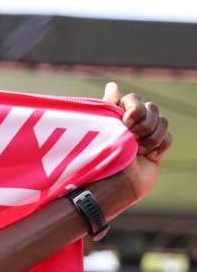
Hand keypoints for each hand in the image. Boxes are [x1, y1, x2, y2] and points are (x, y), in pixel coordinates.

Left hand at [103, 81, 171, 202]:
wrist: (115, 186)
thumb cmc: (102, 159)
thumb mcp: (103, 130)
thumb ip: (109, 107)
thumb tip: (112, 84)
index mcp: (115, 117)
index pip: (132, 98)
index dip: (133, 109)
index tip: (125, 123)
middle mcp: (131, 125)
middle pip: (151, 107)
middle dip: (143, 124)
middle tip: (132, 139)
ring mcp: (145, 136)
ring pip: (162, 121)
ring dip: (152, 137)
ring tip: (138, 152)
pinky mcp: (156, 149)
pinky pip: (168, 137)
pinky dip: (160, 147)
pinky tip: (147, 158)